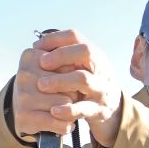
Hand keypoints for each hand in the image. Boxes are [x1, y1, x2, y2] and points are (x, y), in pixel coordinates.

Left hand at [12, 29, 122, 147]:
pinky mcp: (99, 109)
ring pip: (83, 79)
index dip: (55, 39)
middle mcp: (100, 67)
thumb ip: (64, 57)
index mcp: (93, 54)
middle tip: (41, 63)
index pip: (75, 37)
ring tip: (41, 85)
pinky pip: (84, 108)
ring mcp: (101, 88)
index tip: (36, 46)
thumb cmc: (88, 82)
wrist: (112, 106)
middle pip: (85, 52)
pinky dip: (68, 110)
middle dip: (61, 55)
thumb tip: (36, 47)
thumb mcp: (81, 66)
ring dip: (60, 81)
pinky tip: (54, 111)